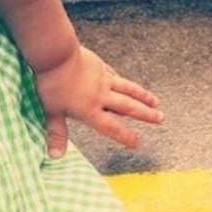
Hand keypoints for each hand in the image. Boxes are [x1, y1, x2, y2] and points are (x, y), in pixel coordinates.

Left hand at [32, 45, 162, 157]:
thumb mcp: (51, 112)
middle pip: (128, 107)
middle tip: (160, 119)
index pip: (112, 128)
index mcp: (90, 110)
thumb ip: (57, 134)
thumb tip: (56, 156)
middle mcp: (101, 96)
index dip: (126, 137)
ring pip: (128, 90)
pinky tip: (128, 84)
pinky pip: (116, 76)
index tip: (137, 143)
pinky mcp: (100, 66)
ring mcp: (102, 79)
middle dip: (145, 114)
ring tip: (156, 102)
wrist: (56, 54)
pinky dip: (124, 82)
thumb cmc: (50, 84)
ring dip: (143, 96)